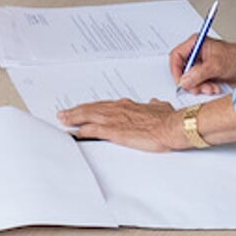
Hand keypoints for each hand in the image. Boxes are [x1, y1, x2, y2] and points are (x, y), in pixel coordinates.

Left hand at [59, 99, 185, 151]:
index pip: (104, 105)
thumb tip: (153, 102)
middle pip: (91, 109)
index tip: (84, 108)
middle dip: (77, 111)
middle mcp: (118, 110)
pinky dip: (82, 131)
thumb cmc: (168, 119)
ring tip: (63, 120)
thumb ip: (154, 106)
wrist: (172, 126)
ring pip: (88, 116)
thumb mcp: (161, 108)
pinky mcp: (115, 132)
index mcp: (128, 106)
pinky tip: (75, 133)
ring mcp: (115, 120)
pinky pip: (93, 131)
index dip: (92, 107)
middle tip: (64, 113)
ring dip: (74, 118)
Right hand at [169, 33, 235, 94]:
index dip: (176, 70)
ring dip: (199, 87)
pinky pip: (198, 83)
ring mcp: (200, 64)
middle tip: (198, 88)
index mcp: (195, 44)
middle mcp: (196, 53)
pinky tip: (214, 87)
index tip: (181, 82)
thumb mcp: (216, 65)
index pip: (176, 56)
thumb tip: (184, 81)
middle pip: (182, 70)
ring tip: (211, 88)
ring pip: (190, 79)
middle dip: (191, 82)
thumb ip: (198, 73)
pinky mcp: (205, 73)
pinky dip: (205, 88)